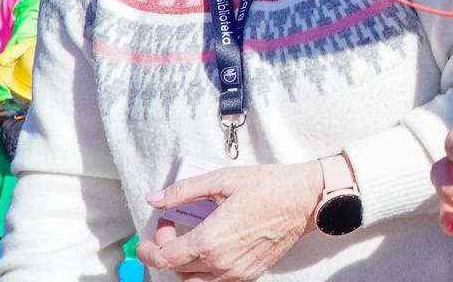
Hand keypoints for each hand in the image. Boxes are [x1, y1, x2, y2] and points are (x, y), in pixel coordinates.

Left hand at [137, 161, 322, 280]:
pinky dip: (204, 274)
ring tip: (187, 245)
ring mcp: (236, 273)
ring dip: (183, 268)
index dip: (149, 249)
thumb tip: (155, 198)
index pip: (164, 258)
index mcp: (210, 240)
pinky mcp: (249, 274)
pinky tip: (209, 252)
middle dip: (166, 250)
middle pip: (177, 271)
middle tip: (171, 228)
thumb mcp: (222, 180)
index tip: (148, 237)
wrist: (304, 199)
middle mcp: (221, 263)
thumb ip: (184, 191)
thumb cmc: (269, 187)